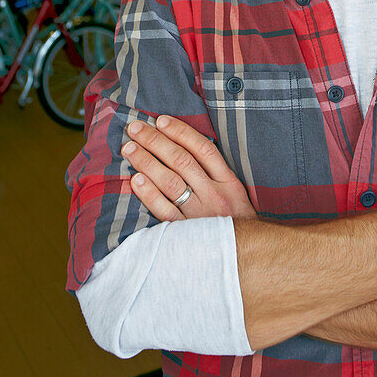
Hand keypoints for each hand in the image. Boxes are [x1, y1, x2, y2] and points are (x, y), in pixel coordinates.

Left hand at [123, 115, 256, 221]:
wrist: (246, 256)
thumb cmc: (235, 221)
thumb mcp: (235, 192)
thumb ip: (215, 172)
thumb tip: (183, 146)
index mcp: (228, 181)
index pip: (203, 148)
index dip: (180, 132)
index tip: (160, 120)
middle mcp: (215, 194)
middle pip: (182, 161)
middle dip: (156, 141)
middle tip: (135, 129)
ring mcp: (200, 214)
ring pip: (171, 182)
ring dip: (147, 162)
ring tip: (129, 148)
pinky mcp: (186, 233)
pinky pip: (164, 211)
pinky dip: (149, 194)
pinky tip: (136, 180)